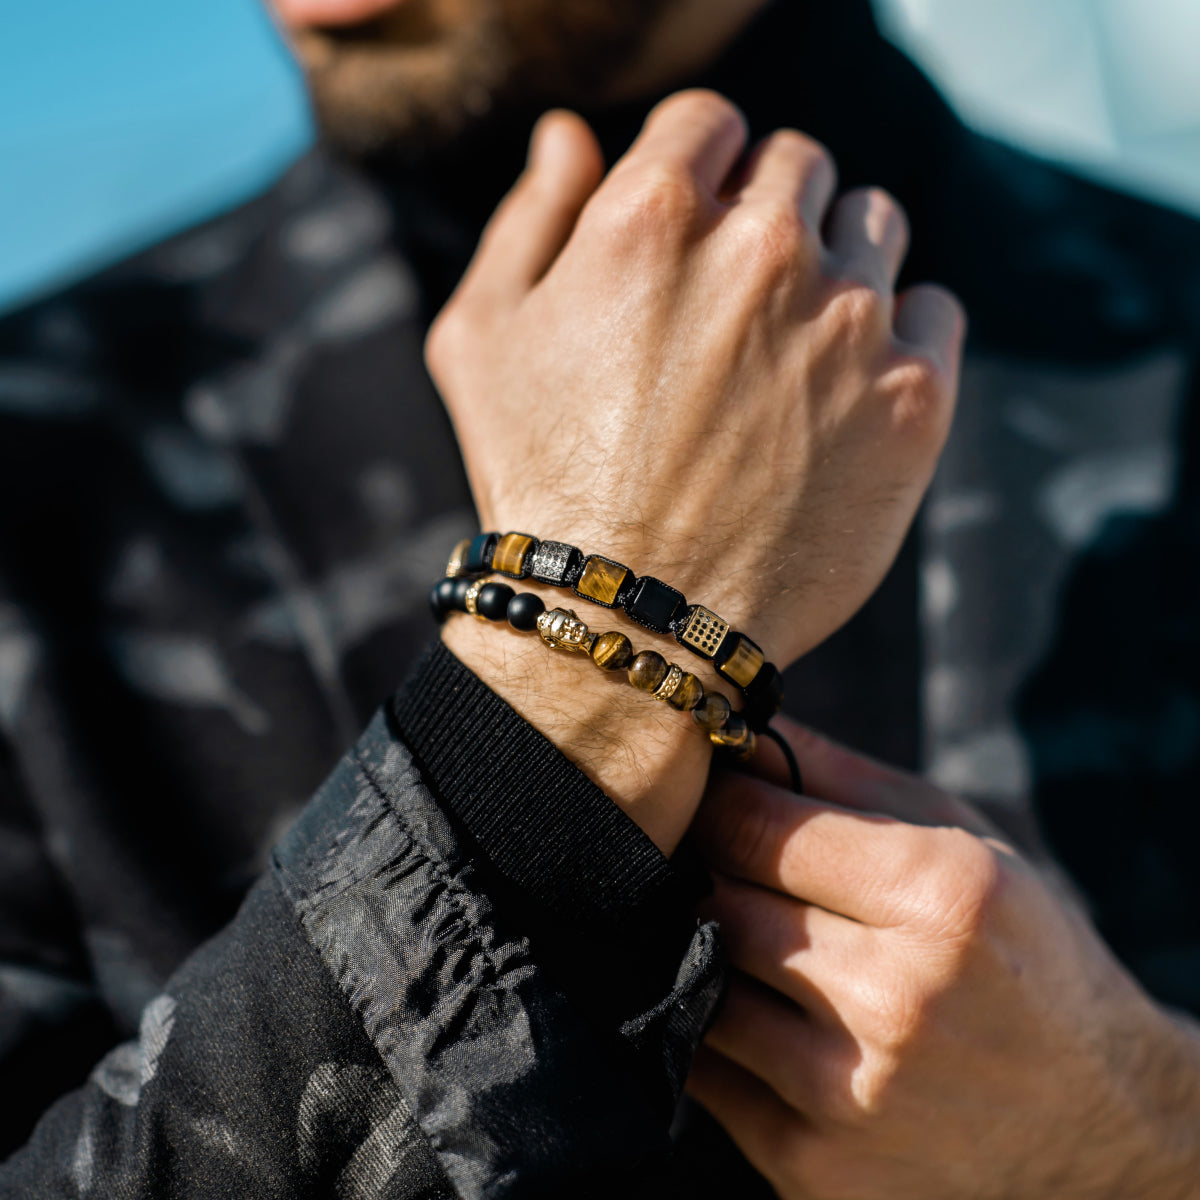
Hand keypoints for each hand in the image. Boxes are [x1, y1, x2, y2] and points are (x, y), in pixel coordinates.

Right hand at [428, 90, 962, 666]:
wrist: (631, 623)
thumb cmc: (541, 483)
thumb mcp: (481, 341)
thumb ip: (526, 218)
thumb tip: (570, 135)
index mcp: (651, 217)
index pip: (710, 121)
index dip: (696, 168)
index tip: (693, 226)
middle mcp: (761, 250)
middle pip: (798, 164)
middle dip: (764, 212)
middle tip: (733, 304)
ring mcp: (847, 322)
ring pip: (872, 225)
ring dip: (834, 264)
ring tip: (786, 353)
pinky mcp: (912, 396)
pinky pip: (935, 310)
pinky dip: (898, 335)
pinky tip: (843, 392)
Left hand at [688, 719, 1199, 1198]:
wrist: (1099, 1121)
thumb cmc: (1021, 952)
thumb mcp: (959, 839)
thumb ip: (837, 775)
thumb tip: (731, 725)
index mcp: (939, 897)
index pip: (755, 827)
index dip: (715, 803)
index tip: (706, 797)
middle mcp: (897, 1000)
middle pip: (719, 902)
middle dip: (701, 869)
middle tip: (700, 855)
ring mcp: (854, 1098)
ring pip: (700, 986)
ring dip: (701, 950)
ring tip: (738, 931)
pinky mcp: (819, 1174)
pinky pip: (706, 1075)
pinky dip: (713, 1033)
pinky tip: (755, 1010)